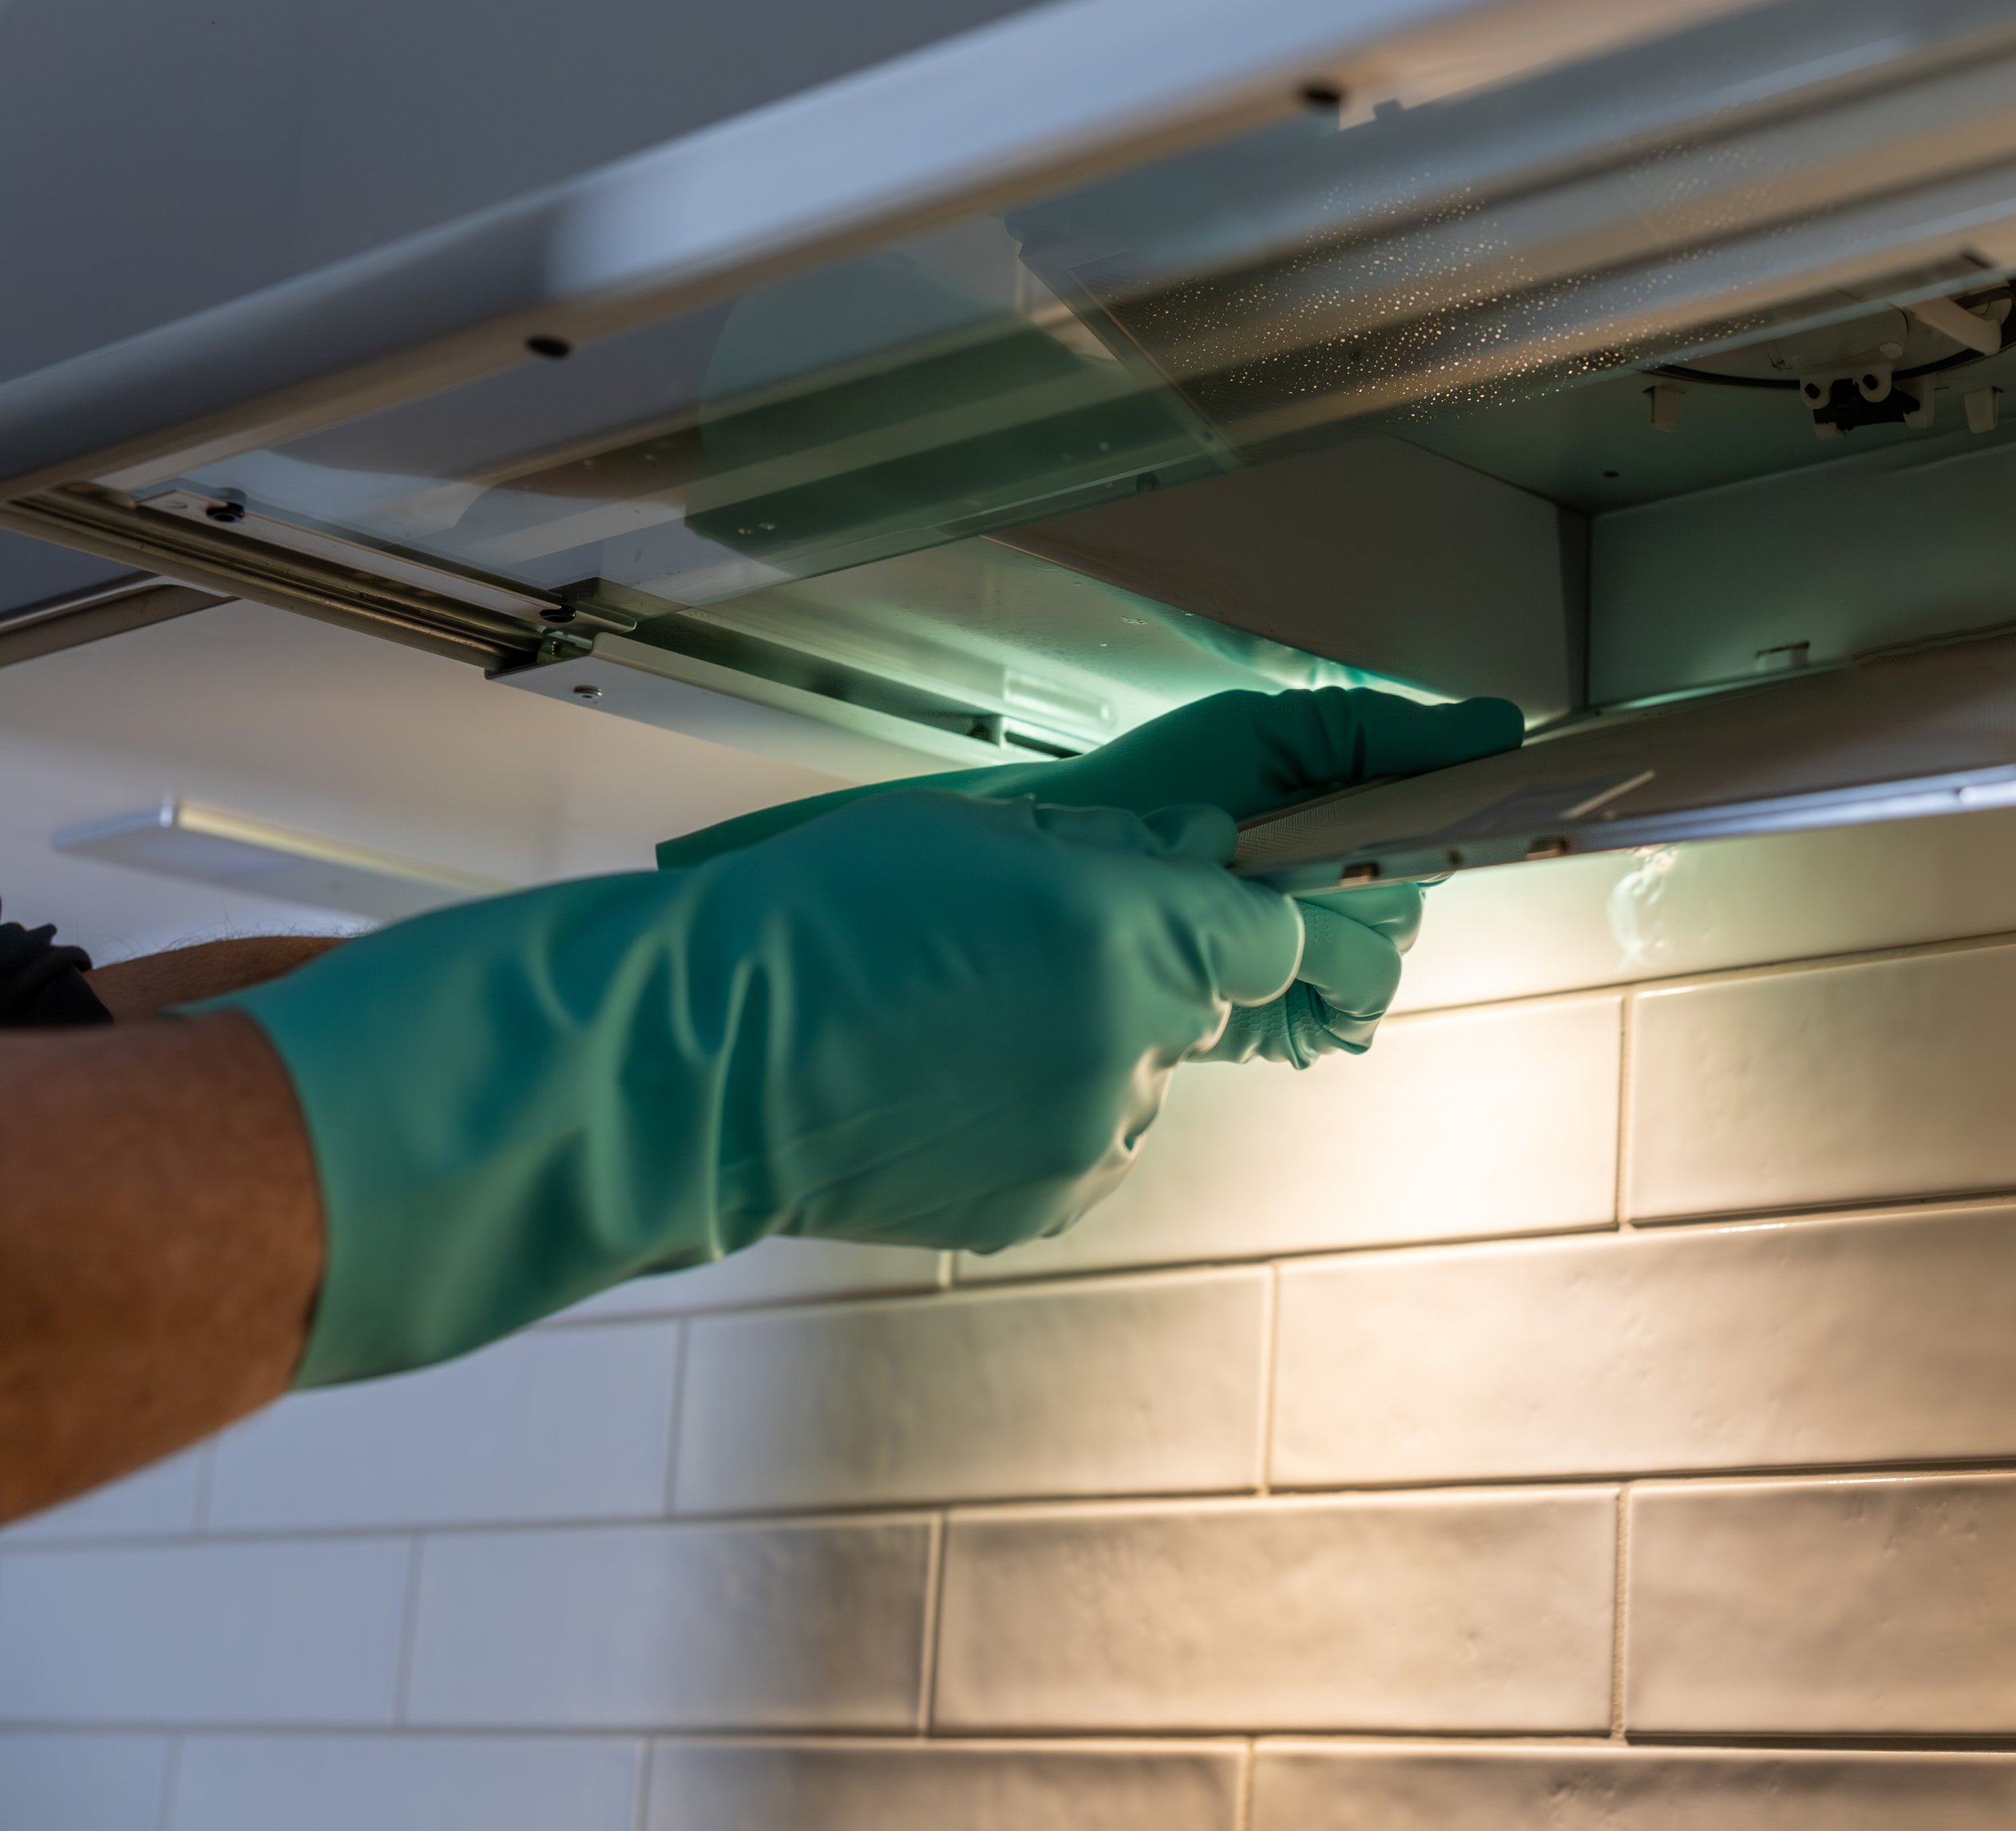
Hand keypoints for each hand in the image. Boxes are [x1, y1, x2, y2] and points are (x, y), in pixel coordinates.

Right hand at [659, 686, 1522, 1066]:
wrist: (714, 1062)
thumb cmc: (827, 923)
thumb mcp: (981, 833)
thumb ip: (1112, 850)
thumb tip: (1197, 851)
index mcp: (1141, 936)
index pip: (1281, 934)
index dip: (1263, 919)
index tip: (1251, 915)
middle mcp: (1142, 1044)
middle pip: (1199, 1004)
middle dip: (1140, 977)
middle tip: (1019, 957)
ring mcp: (1096, 1134)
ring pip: (1135, 1077)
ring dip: (1081, 1050)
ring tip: (952, 1027)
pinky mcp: (1046, 1202)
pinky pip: (1079, 1142)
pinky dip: (1034, 1116)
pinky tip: (941, 1087)